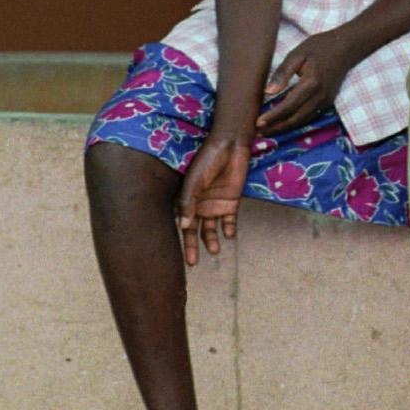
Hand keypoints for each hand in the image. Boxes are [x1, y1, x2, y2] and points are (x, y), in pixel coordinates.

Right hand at [176, 138, 250, 265]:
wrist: (230, 146)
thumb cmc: (207, 160)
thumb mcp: (194, 181)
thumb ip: (188, 202)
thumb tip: (184, 227)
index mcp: (187, 200)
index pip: (182, 224)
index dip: (180, 239)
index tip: (176, 254)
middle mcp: (200, 205)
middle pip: (195, 231)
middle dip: (193, 247)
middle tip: (192, 263)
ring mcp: (216, 204)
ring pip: (212, 229)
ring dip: (212, 240)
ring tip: (214, 251)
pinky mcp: (232, 202)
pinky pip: (230, 221)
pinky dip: (229, 229)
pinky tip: (229, 235)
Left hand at [255, 31, 356, 135]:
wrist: (346, 47)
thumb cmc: (319, 47)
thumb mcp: (297, 54)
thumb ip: (283, 73)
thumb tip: (268, 92)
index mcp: (311, 83)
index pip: (288, 106)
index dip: (273, 117)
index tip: (257, 123)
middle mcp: (320, 96)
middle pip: (295, 119)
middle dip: (276, 128)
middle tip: (258, 133)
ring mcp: (326, 101)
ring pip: (303, 121)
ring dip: (285, 128)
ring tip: (267, 131)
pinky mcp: (328, 102)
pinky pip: (310, 117)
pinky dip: (295, 123)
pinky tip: (284, 124)